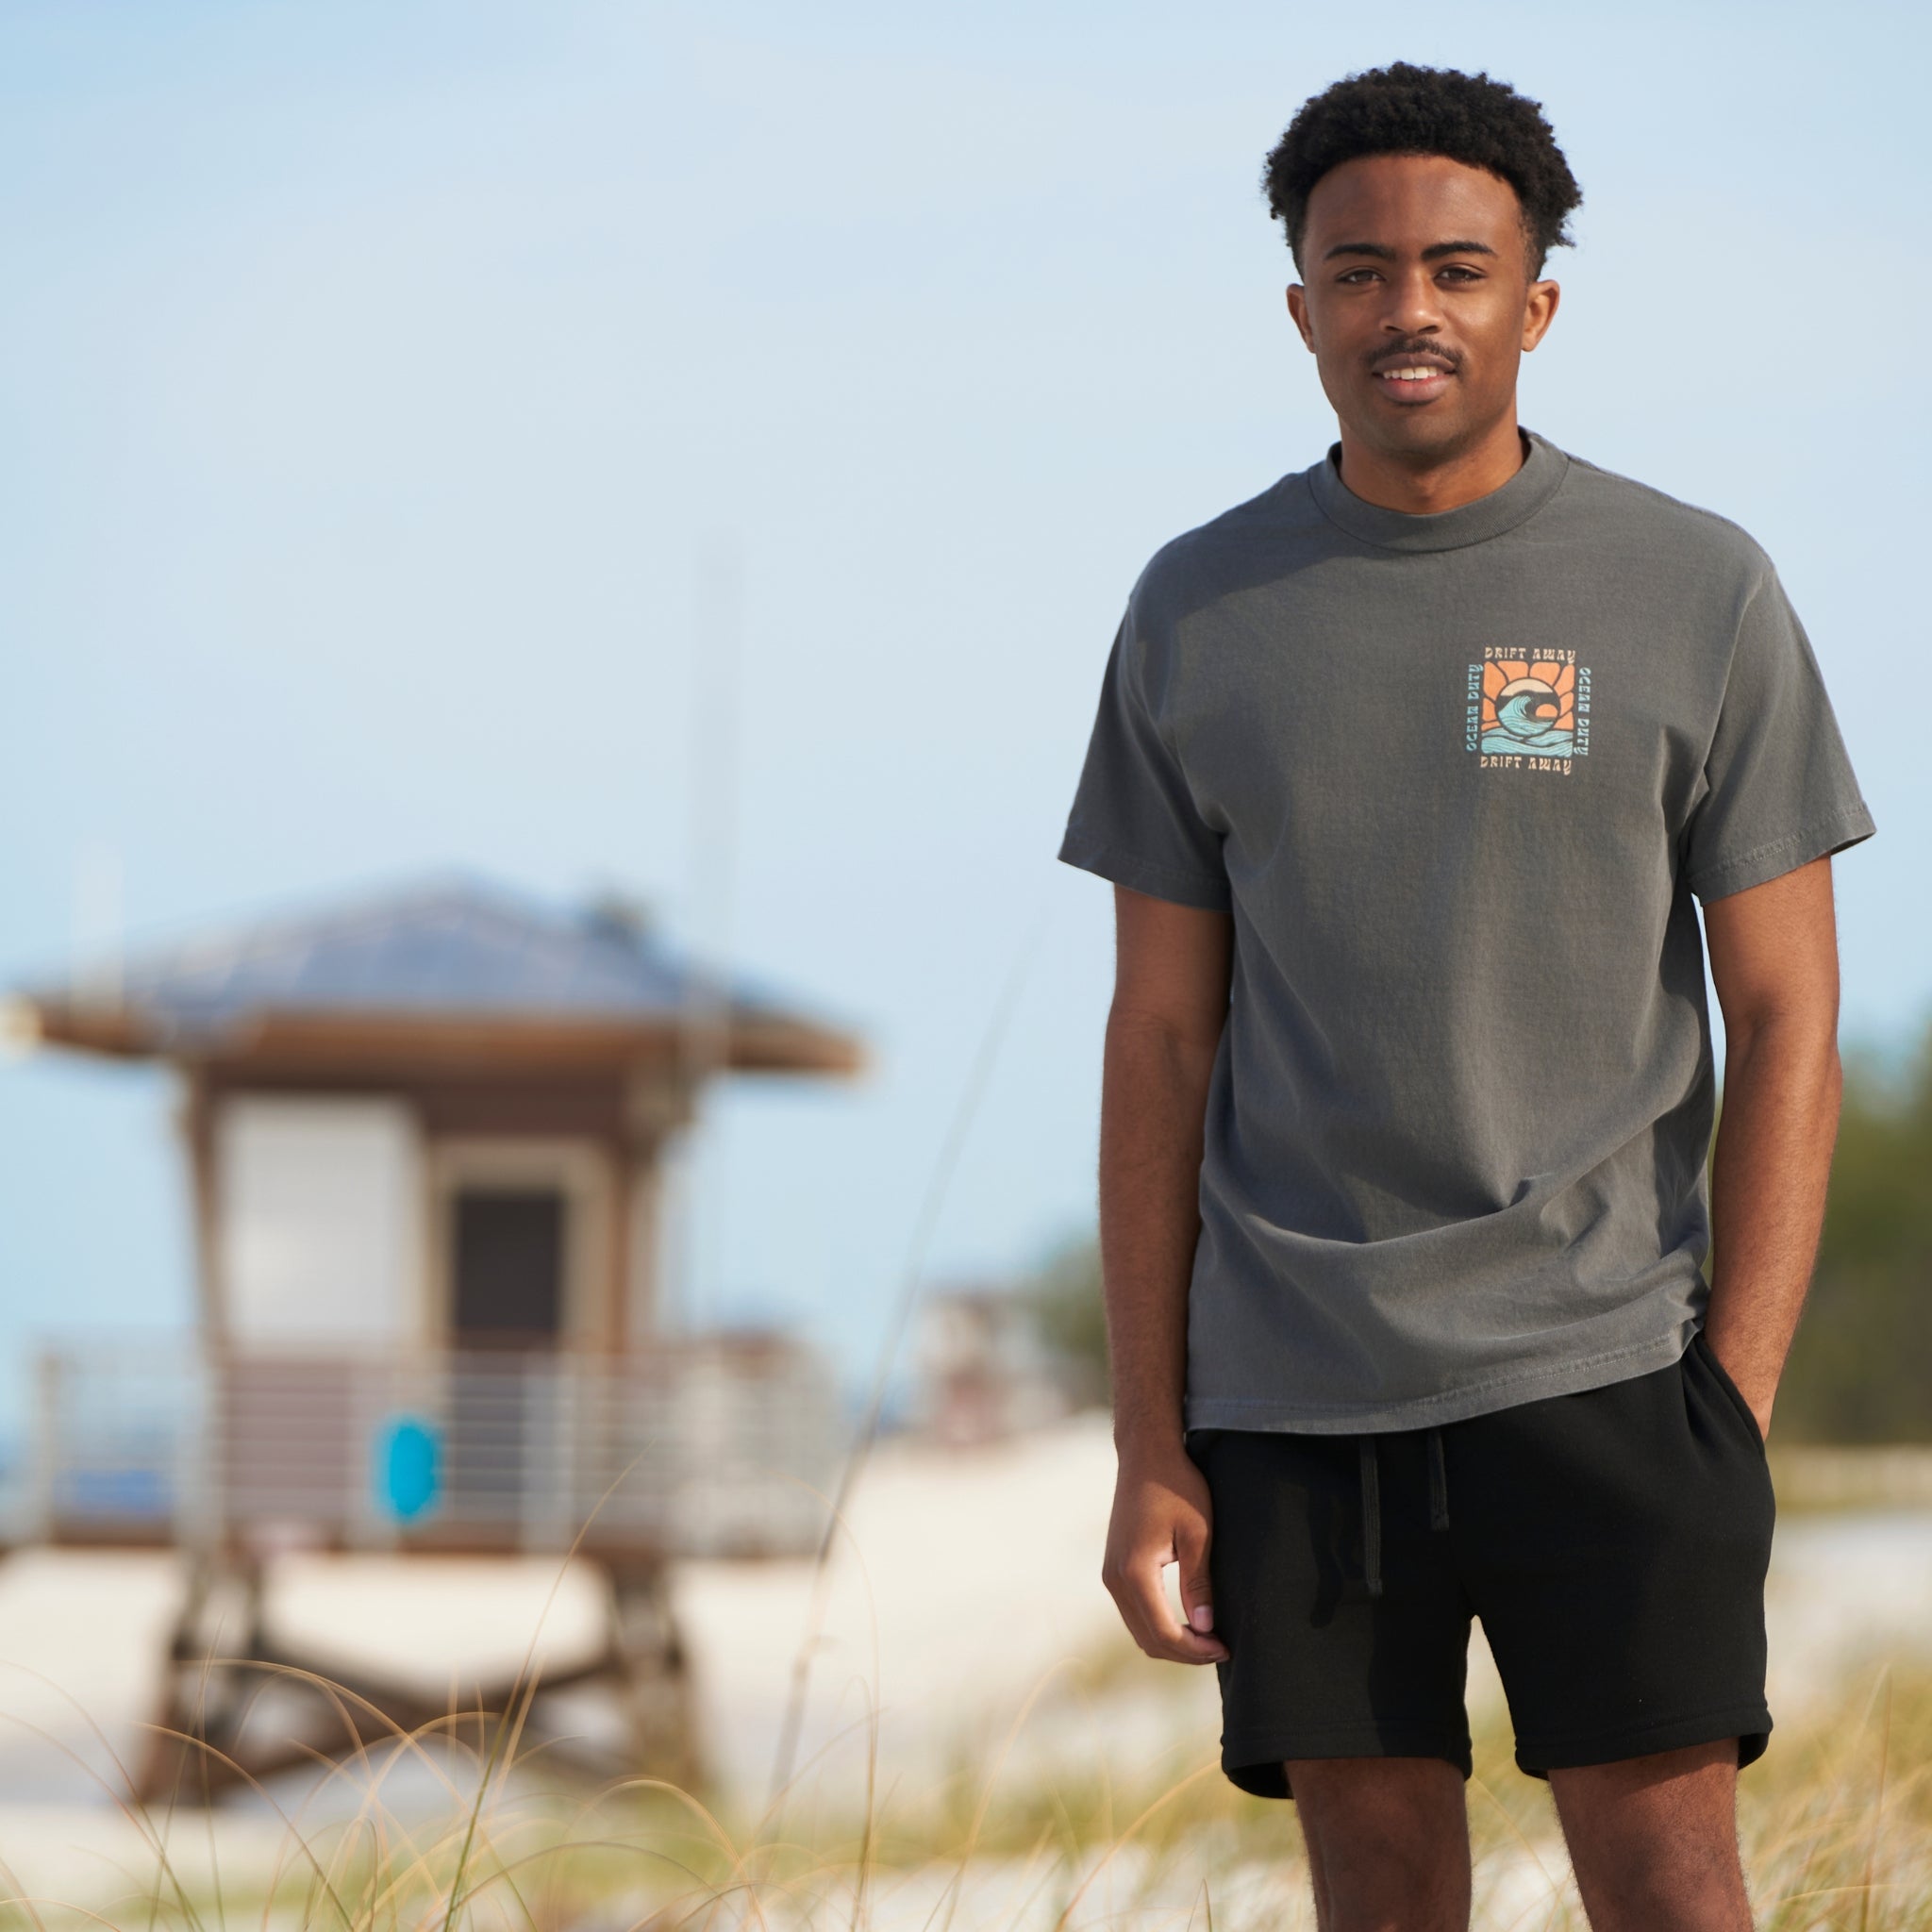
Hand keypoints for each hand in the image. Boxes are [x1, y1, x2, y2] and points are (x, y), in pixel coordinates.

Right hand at [1100, 1441, 1229, 1664]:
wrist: (1145, 1455)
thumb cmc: (1177, 1486)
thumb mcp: (1198, 1533)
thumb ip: (1198, 1583)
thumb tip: (1204, 1629)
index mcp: (1135, 1571)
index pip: (1164, 1632)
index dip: (1195, 1649)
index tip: (1225, 1648)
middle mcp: (1115, 1578)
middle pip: (1147, 1640)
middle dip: (1184, 1653)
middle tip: (1220, 1647)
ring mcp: (1110, 1574)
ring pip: (1138, 1630)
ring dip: (1171, 1642)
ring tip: (1207, 1638)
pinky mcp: (1113, 1568)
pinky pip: (1134, 1613)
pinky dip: (1158, 1626)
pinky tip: (1186, 1621)